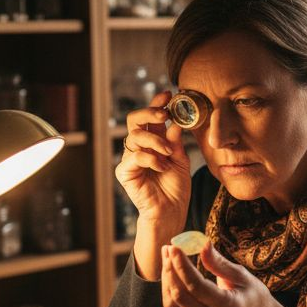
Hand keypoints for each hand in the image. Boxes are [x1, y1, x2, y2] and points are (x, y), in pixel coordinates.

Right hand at [116, 90, 190, 228]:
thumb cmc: (175, 188)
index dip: (156, 103)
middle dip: (149, 112)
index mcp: (153, 141)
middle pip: (134, 120)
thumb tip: (175, 123)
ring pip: (135, 136)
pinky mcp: (124, 172)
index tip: (168, 94)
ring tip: (169, 153)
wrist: (170, 212)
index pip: (150, 117)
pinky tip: (162, 167)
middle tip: (164, 115)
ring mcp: (130, 159)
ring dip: (155, 141)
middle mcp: (139, 147)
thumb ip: (176, 142)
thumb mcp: (181, 160)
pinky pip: (135, 156)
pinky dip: (151, 159)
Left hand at [161, 242, 288, 306]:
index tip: (174, 247)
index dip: (182, 266)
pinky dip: (168, 288)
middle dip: (171, 270)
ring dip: (166, 278)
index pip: (197, 287)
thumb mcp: (242, 276)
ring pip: (172, 303)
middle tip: (169, 248)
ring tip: (167, 256)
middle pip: (181, 296)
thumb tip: (202, 244)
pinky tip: (170, 271)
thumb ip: (220, 263)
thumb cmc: (252, 293)